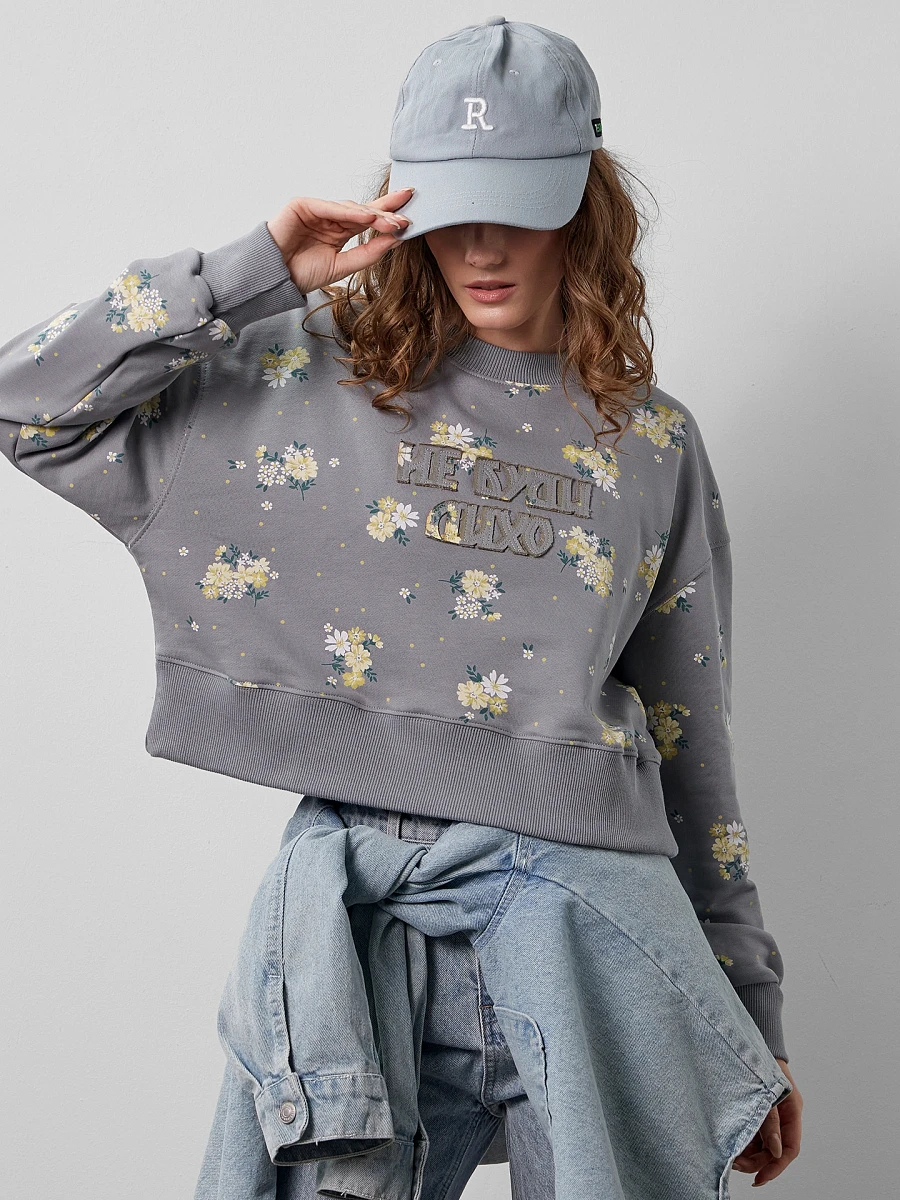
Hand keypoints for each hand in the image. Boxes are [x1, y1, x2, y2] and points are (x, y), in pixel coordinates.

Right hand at [266, 189, 413, 294]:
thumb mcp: (342, 266)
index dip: (388, 217)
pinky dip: (349, 212)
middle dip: (386, 210)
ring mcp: (317, 209)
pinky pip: (330, 207)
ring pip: (350, 208)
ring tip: (393, 222)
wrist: (274, 278)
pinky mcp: (303, 205)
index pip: (369, 220)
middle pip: (363, 210)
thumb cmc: (302, 274)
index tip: (412, 217)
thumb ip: (367, 254)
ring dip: (373, 214)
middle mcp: (330, 217)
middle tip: (408, 211)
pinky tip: (367, 217)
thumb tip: (395, 241)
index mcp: (340, 231)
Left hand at [732, 1058, 801, 1186]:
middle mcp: (783, 1116)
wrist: (746, 1039)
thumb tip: (775, 1151)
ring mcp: (770, 1114)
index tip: (759, 1179)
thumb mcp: (767, 1093)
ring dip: (748, 1152)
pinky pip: (753, 1132)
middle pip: (774, 1150)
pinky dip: (743, 1140)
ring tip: (729, 1154)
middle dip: (757, 1161)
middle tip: (734, 1164)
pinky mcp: (756, 1109)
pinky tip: (730, 1142)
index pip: (790, 1149)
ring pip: (762, 1143)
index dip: (776, 1166)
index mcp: (793, 1112)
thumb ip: (771, 1122)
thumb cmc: (760, 1061)